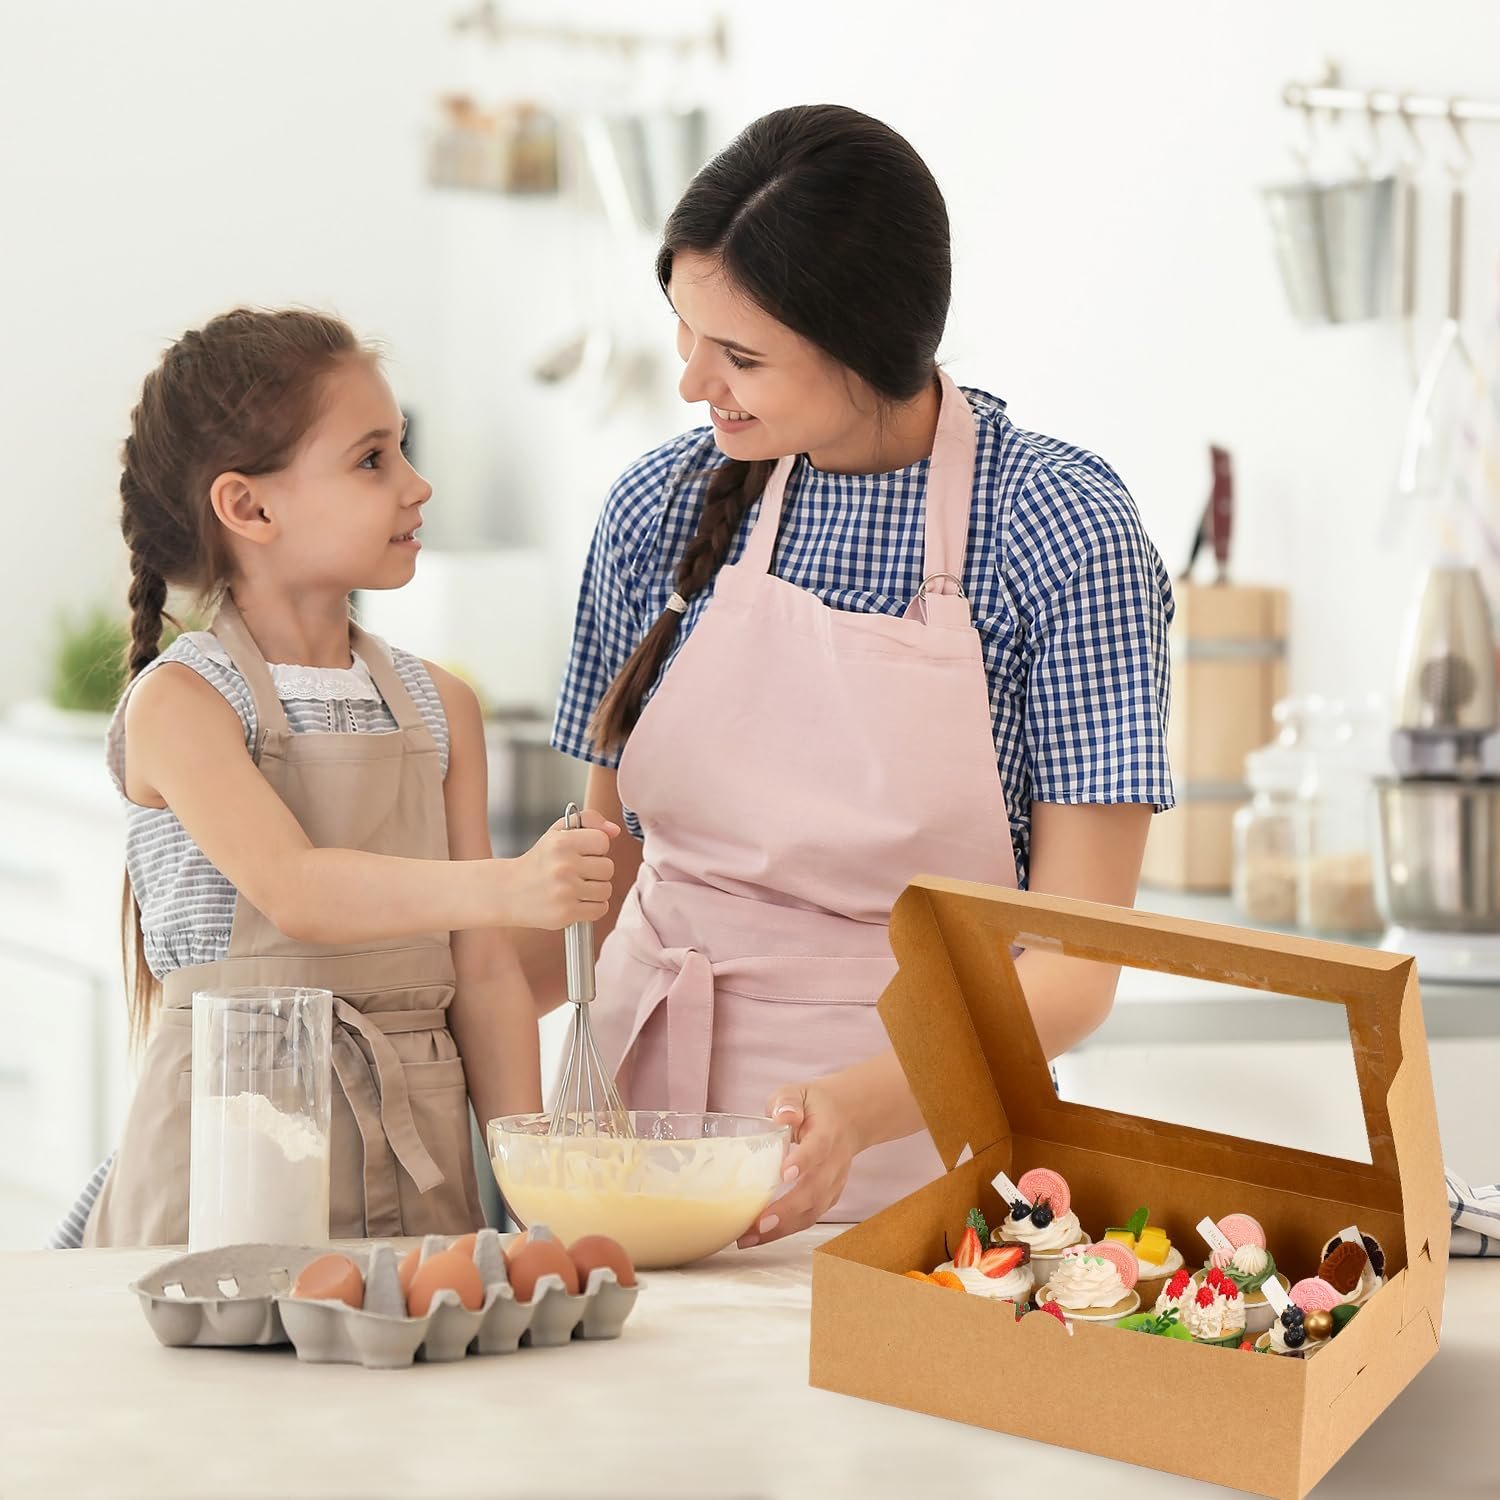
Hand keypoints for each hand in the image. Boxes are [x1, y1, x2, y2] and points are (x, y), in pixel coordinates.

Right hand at [507, 810, 618, 929]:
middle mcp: (564, 866)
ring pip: (606, 890)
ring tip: (576, 888)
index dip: (596, 848)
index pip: (603, 841)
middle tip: (578, 873)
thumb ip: (588, 821)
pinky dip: (592, 907)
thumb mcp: (557, 833)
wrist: (508, 891)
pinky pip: (600, 909)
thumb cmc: (539, 862)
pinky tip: (577, 901)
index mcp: (561, 842)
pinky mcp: (566, 913)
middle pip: (608, 867)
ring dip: (595, 890)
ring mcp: (565, 891)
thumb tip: (615, 830)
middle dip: (596, 871)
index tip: (583, 853)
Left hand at [738, 1080, 858, 1248]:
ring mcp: (834, 1183)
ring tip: (749, 1237)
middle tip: (758, 1223)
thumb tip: (783, 1116)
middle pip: (815, 1191)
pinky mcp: (828, 1197)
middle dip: (787, 1210)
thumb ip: (788, 1101)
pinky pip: (809, 1217)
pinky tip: (759, 1235)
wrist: (848, 1118)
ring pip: (813, 1211)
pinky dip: (786, 1230)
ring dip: (782, 1228)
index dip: (803, 1162)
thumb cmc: (814, 1106)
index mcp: (827, 1133)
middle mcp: (835, 1162)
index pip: (818, 1149)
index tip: (784, 1175)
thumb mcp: (798, 1092)